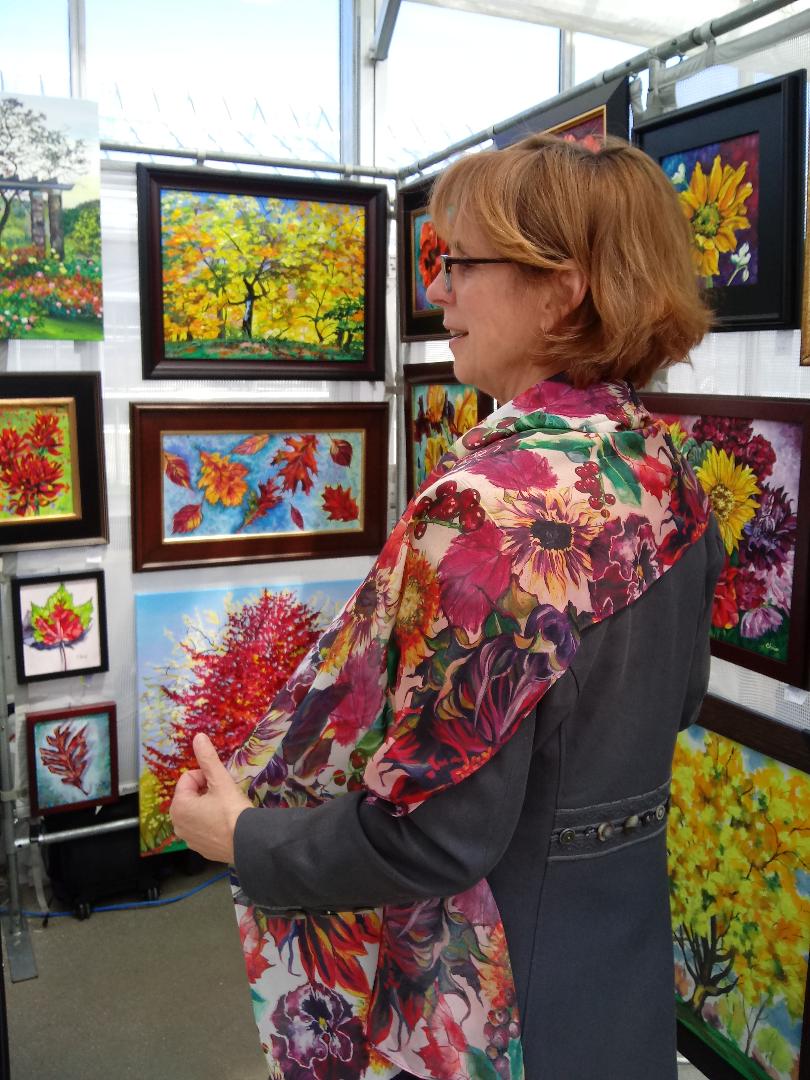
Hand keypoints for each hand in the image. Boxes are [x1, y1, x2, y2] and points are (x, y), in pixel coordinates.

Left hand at [169, 733, 252, 864]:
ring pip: (197, 812)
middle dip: (206, 792)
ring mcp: (188, 839)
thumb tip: (198, 737)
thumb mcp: (220, 780)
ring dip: (208, 807)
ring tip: (226, 810)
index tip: (220, 785)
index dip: (206, 777)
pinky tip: (226, 824)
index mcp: (179, 806)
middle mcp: (178, 824)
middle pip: (191, 795)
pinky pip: (203, 828)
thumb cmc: (232, 810)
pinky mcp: (200, 849)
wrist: (248, 842)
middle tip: (224, 797)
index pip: (189, 778)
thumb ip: (208, 758)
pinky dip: (212, 824)